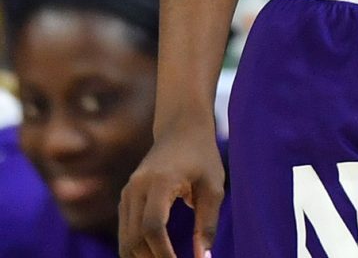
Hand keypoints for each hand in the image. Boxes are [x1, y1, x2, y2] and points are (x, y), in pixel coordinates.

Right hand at [120, 122, 222, 257]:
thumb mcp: (214, 187)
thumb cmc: (202, 156)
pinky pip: (125, 232)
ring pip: (125, 240)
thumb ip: (207, 223)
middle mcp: (136, 188)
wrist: (180, 129)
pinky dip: (137, 249)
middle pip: (134, 239)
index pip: (153, 227)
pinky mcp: (125, 199)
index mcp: (159, 182)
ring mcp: (127, 194)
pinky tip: (157, 256)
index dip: (164, 253)